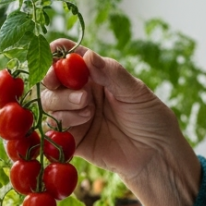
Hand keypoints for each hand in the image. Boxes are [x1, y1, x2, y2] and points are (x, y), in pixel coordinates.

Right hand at [41, 39, 199, 205]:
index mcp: (95, 75)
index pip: (68, 58)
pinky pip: (52, 130)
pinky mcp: (72, 139)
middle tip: (82, 94)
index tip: (55, 51)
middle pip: (51, 80)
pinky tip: (82, 124)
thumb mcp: (135, 91)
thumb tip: (87, 55)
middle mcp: (80, 93)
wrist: (156, 154)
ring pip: (49, 103)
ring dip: (64, 103)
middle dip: (56, 81)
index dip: (58, 53)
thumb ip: (111, 73)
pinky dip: (60, 125)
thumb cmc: (150, 117)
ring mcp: (74, 116)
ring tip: (90, 111)